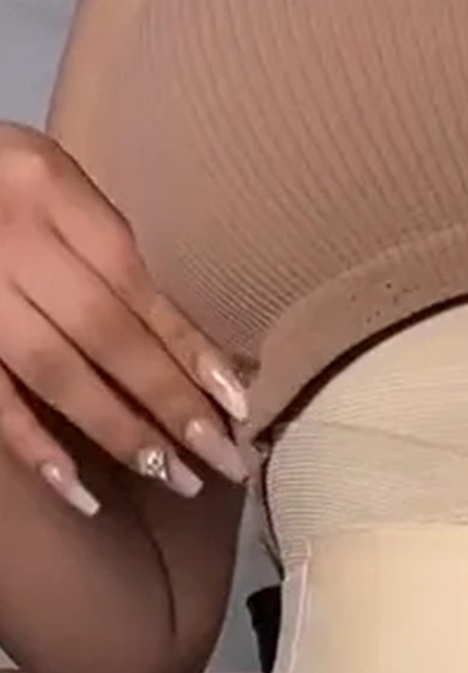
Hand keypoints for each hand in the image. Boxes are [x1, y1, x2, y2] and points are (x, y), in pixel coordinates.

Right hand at [0, 121, 247, 515]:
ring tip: (176, 478)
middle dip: (170, 403)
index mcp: (51, 191)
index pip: (137, 288)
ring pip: (55, 372)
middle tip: (225, 459)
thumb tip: (184, 344)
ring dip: (120, 432)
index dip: (190, 350)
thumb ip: (105, 248)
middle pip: (105, 334)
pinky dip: (35, 448)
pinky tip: (80, 491)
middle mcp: (12, 239)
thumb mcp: (53, 181)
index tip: (239, 406)